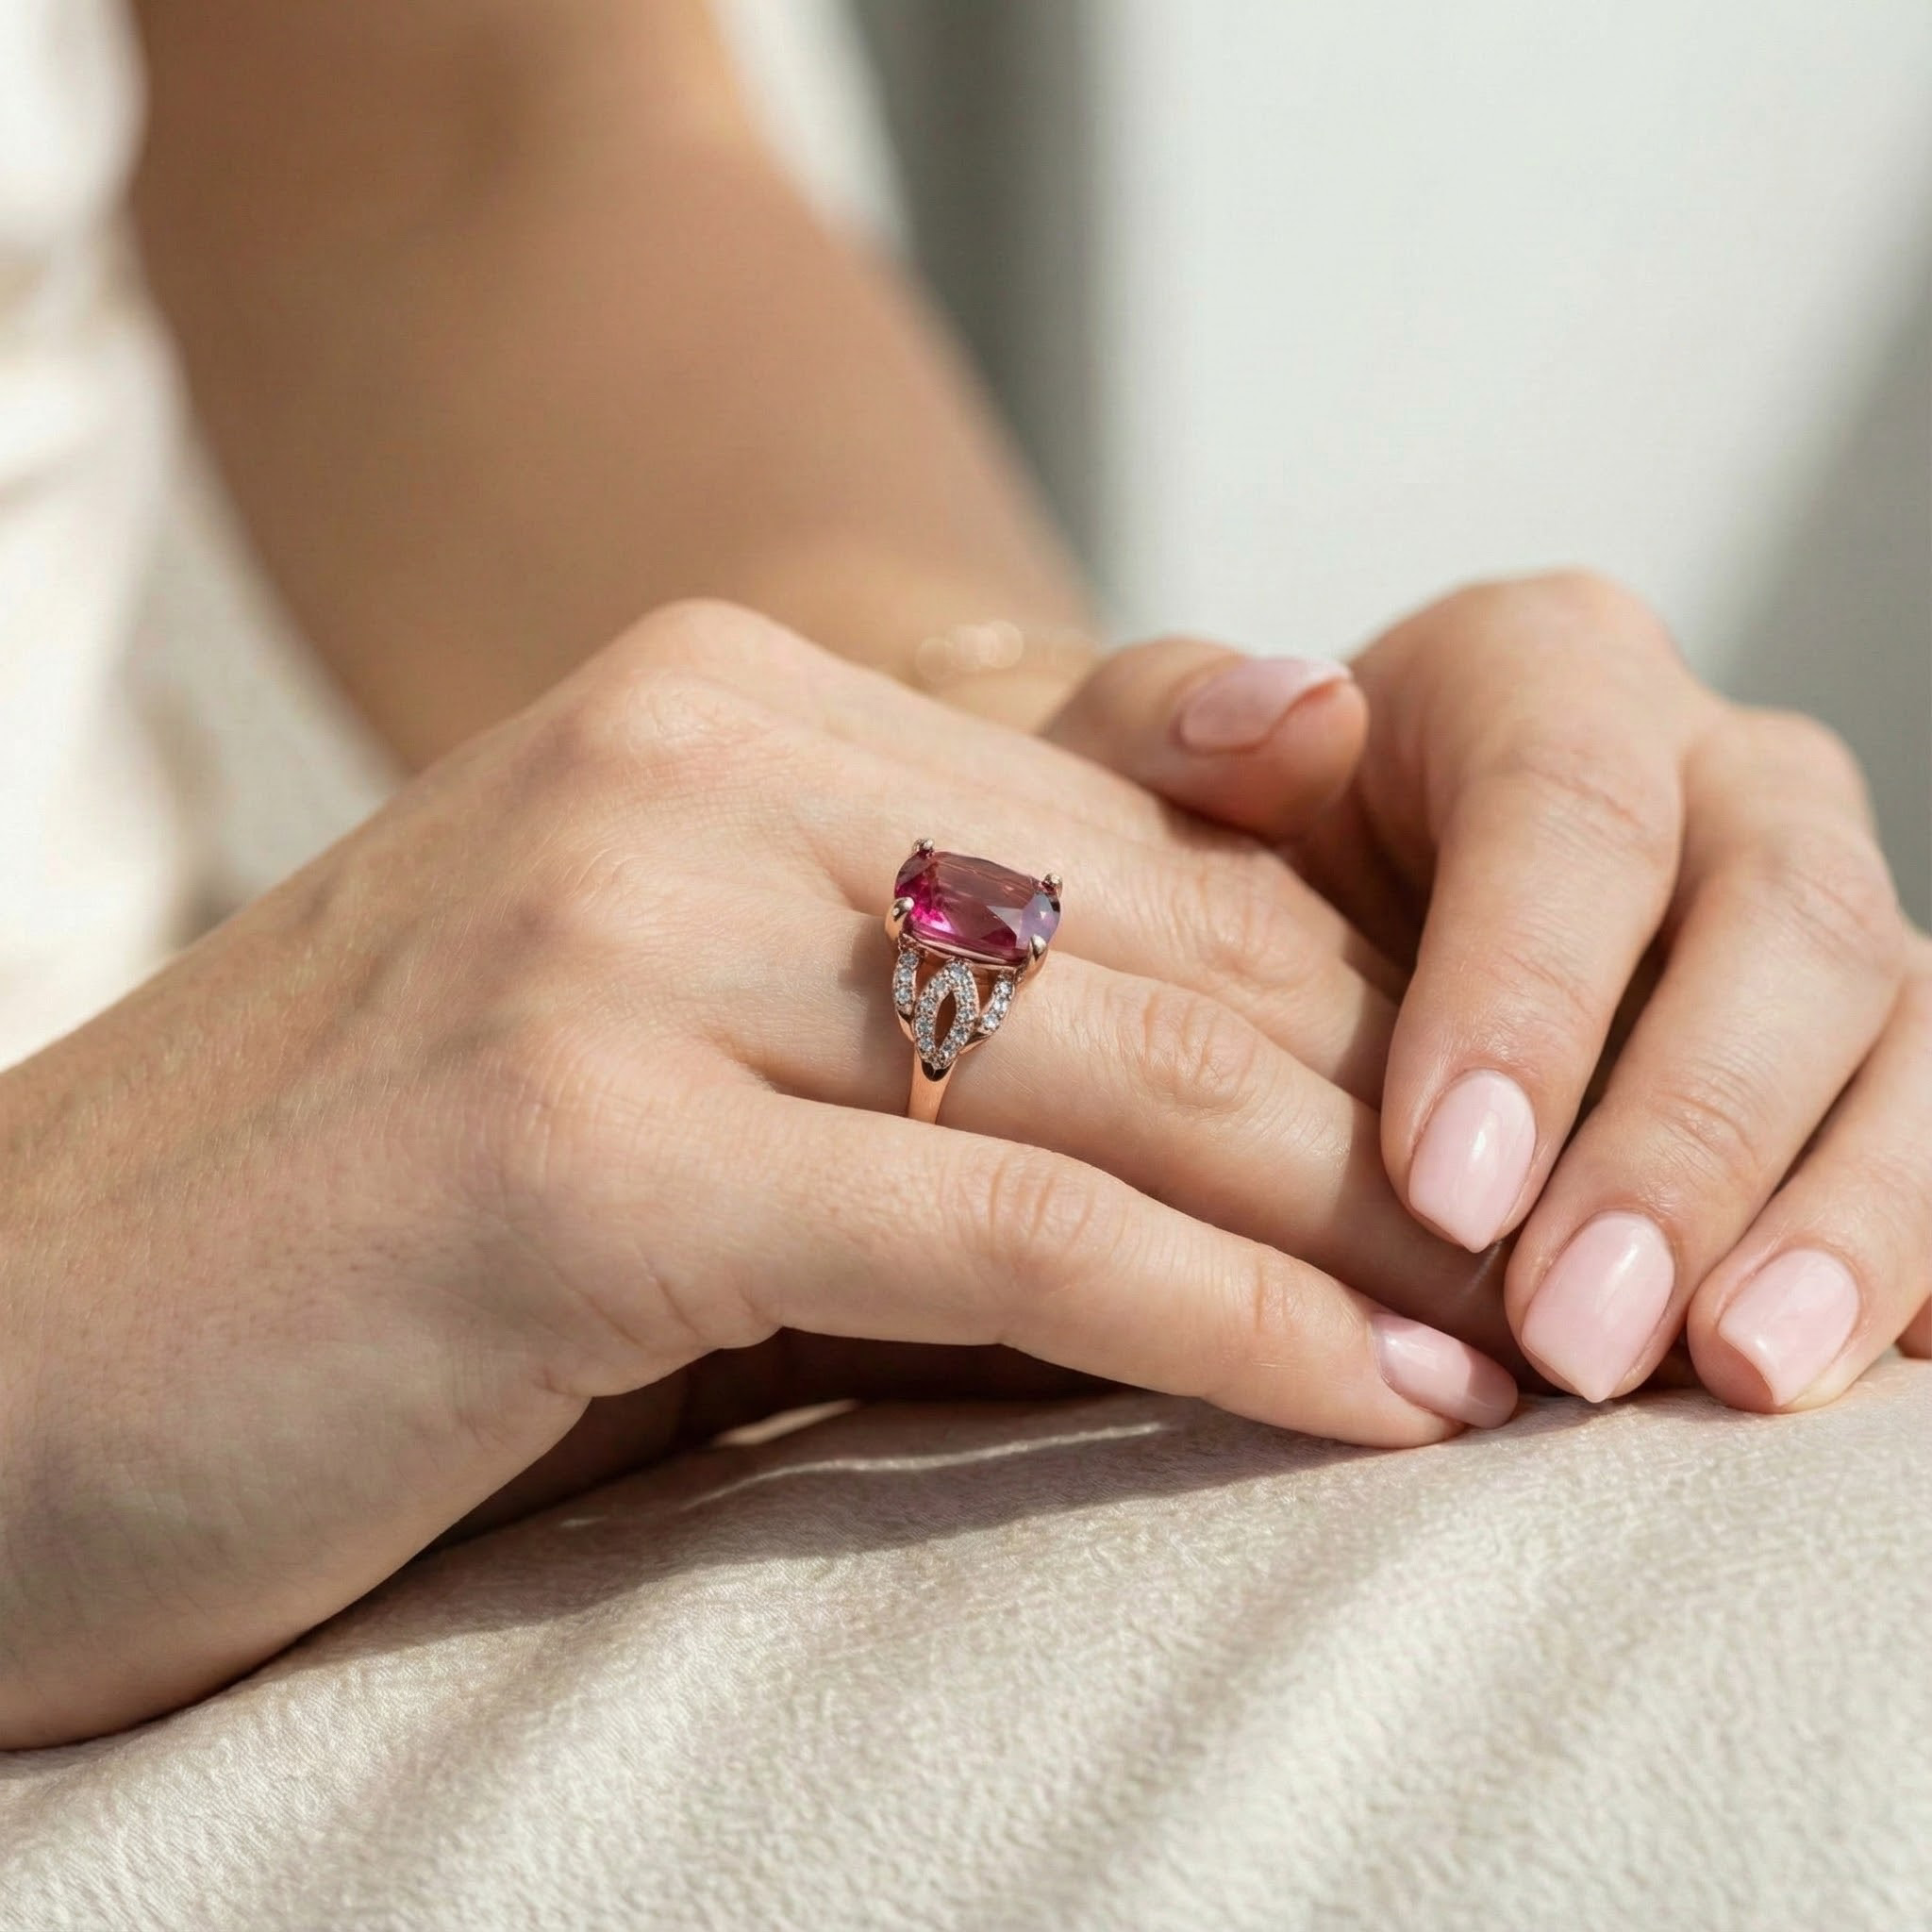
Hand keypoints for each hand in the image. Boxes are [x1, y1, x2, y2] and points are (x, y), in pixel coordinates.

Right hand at [0, 600, 1517, 1745]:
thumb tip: (1208, 1098)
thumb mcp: (671, 1054)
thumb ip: (905, 1019)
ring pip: (1112, 1067)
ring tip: (1533, 1342)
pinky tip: (1381, 1403)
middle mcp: (682, 755)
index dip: (1351, 993)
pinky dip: (1216, 1320)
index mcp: (718, 705)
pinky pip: (995, 1227)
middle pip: (1156, 940)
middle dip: (1397, 1109)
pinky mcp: (577, 1137)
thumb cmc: (356, 1226)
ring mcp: (621, 925)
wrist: (7, 1351)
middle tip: (1578, 1251)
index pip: (1135, 842)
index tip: (1506, 1131)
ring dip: (1360, 1215)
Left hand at [1049, 572, 1927, 1411]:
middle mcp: (1713, 769)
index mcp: (1536, 672)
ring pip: (1907, 1028)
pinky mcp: (1868, 1042)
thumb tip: (1293, 712)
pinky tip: (1858, 1371)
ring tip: (1741, 1379)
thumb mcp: (1145, 779)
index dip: (1528, 998)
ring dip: (1846, 1216)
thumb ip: (1175, 727)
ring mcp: (1817, 905)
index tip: (1447, 1190)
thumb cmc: (1210, 851)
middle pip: (1783, 921)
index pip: (1569, 809)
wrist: (1299, 902)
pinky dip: (1920, 1251)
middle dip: (1688, 1143)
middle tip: (1579, 1339)